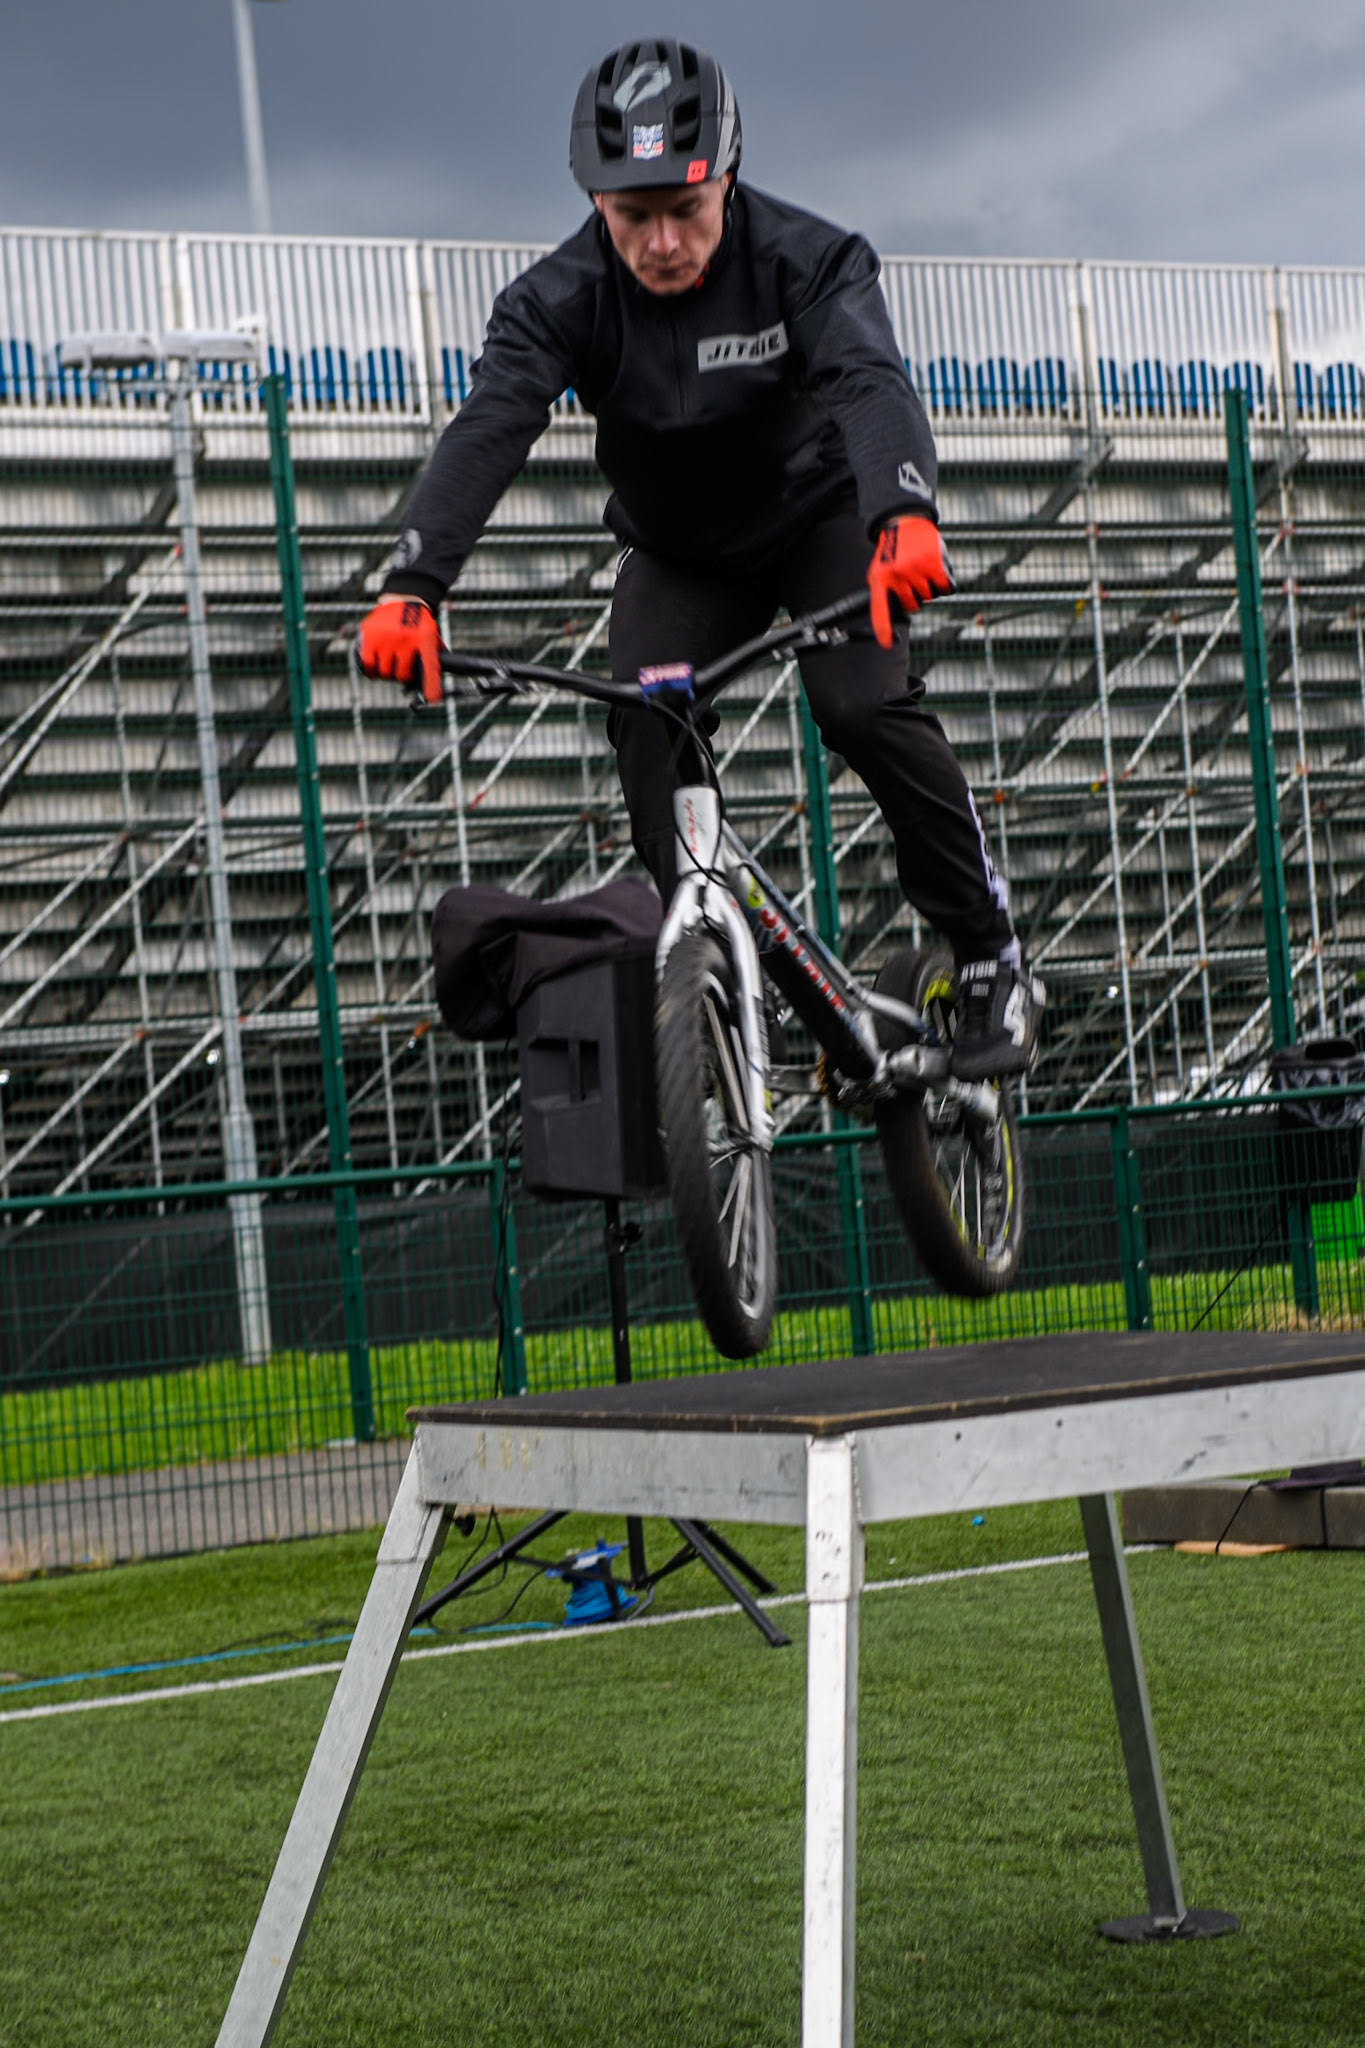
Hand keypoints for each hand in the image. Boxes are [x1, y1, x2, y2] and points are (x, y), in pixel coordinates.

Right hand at [357, 595, 444, 703]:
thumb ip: (436, 655)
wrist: (403, 599)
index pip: (429, 668)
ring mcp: (386, 638)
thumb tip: (446, 675)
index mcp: (424, 641)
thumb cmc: (419, 622)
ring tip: (389, 666)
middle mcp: (405, 640)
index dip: (431, 686)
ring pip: (384, 672)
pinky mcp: (370, 636)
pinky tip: (374, 669)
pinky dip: (371, 671)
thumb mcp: (433, 636)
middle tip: (402, 671)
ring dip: (386, 673)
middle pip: (401, 675)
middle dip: (402, 677)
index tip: (433, 699)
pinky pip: (368, 664)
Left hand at [866, 517, 952, 648]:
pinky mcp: (936, 563)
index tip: (887, 644)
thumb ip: (881, 599)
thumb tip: (885, 633)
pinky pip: (947, 589)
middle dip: (916, 596)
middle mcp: (898, 575)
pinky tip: (938, 570)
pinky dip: (945, 584)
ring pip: (931, 597)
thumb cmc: (892, 554)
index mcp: (881, 578)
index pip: (880, 609)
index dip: (883, 628)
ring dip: (931, 587)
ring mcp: (917, 569)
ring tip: (922, 569)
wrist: (904, 524)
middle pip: (914, 606)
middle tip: (913, 578)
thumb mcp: (878, 574)